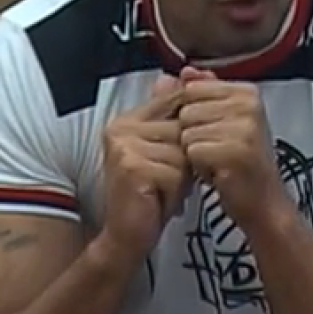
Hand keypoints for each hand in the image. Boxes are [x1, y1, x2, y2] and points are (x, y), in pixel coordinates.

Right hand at [100, 75, 186, 267]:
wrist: (125, 237)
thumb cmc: (149, 195)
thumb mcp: (164, 153)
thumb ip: (171, 120)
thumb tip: (176, 75)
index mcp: (127, 120)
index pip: (174, 103)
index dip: (190, 127)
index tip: (186, 154)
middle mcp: (121, 128)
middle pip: (183, 129)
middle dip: (185, 160)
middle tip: (168, 181)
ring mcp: (124, 146)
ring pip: (183, 152)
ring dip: (182, 178)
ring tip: (163, 191)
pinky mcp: (132, 168)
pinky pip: (177, 173)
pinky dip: (176, 192)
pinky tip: (160, 202)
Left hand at [179, 67, 284, 228]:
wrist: (264, 203)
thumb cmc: (241, 163)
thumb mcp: (224, 121)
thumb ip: (202, 93)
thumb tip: (183, 70)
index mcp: (247, 92)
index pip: (192, 88)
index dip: (194, 115)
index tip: (216, 131)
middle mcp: (249, 105)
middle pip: (187, 110)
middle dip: (193, 133)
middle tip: (218, 149)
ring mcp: (244, 127)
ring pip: (187, 131)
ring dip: (195, 151)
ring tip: (218, 160)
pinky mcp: (233, 150)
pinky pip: (192, 150)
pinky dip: (199, 166)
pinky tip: (218, 172)